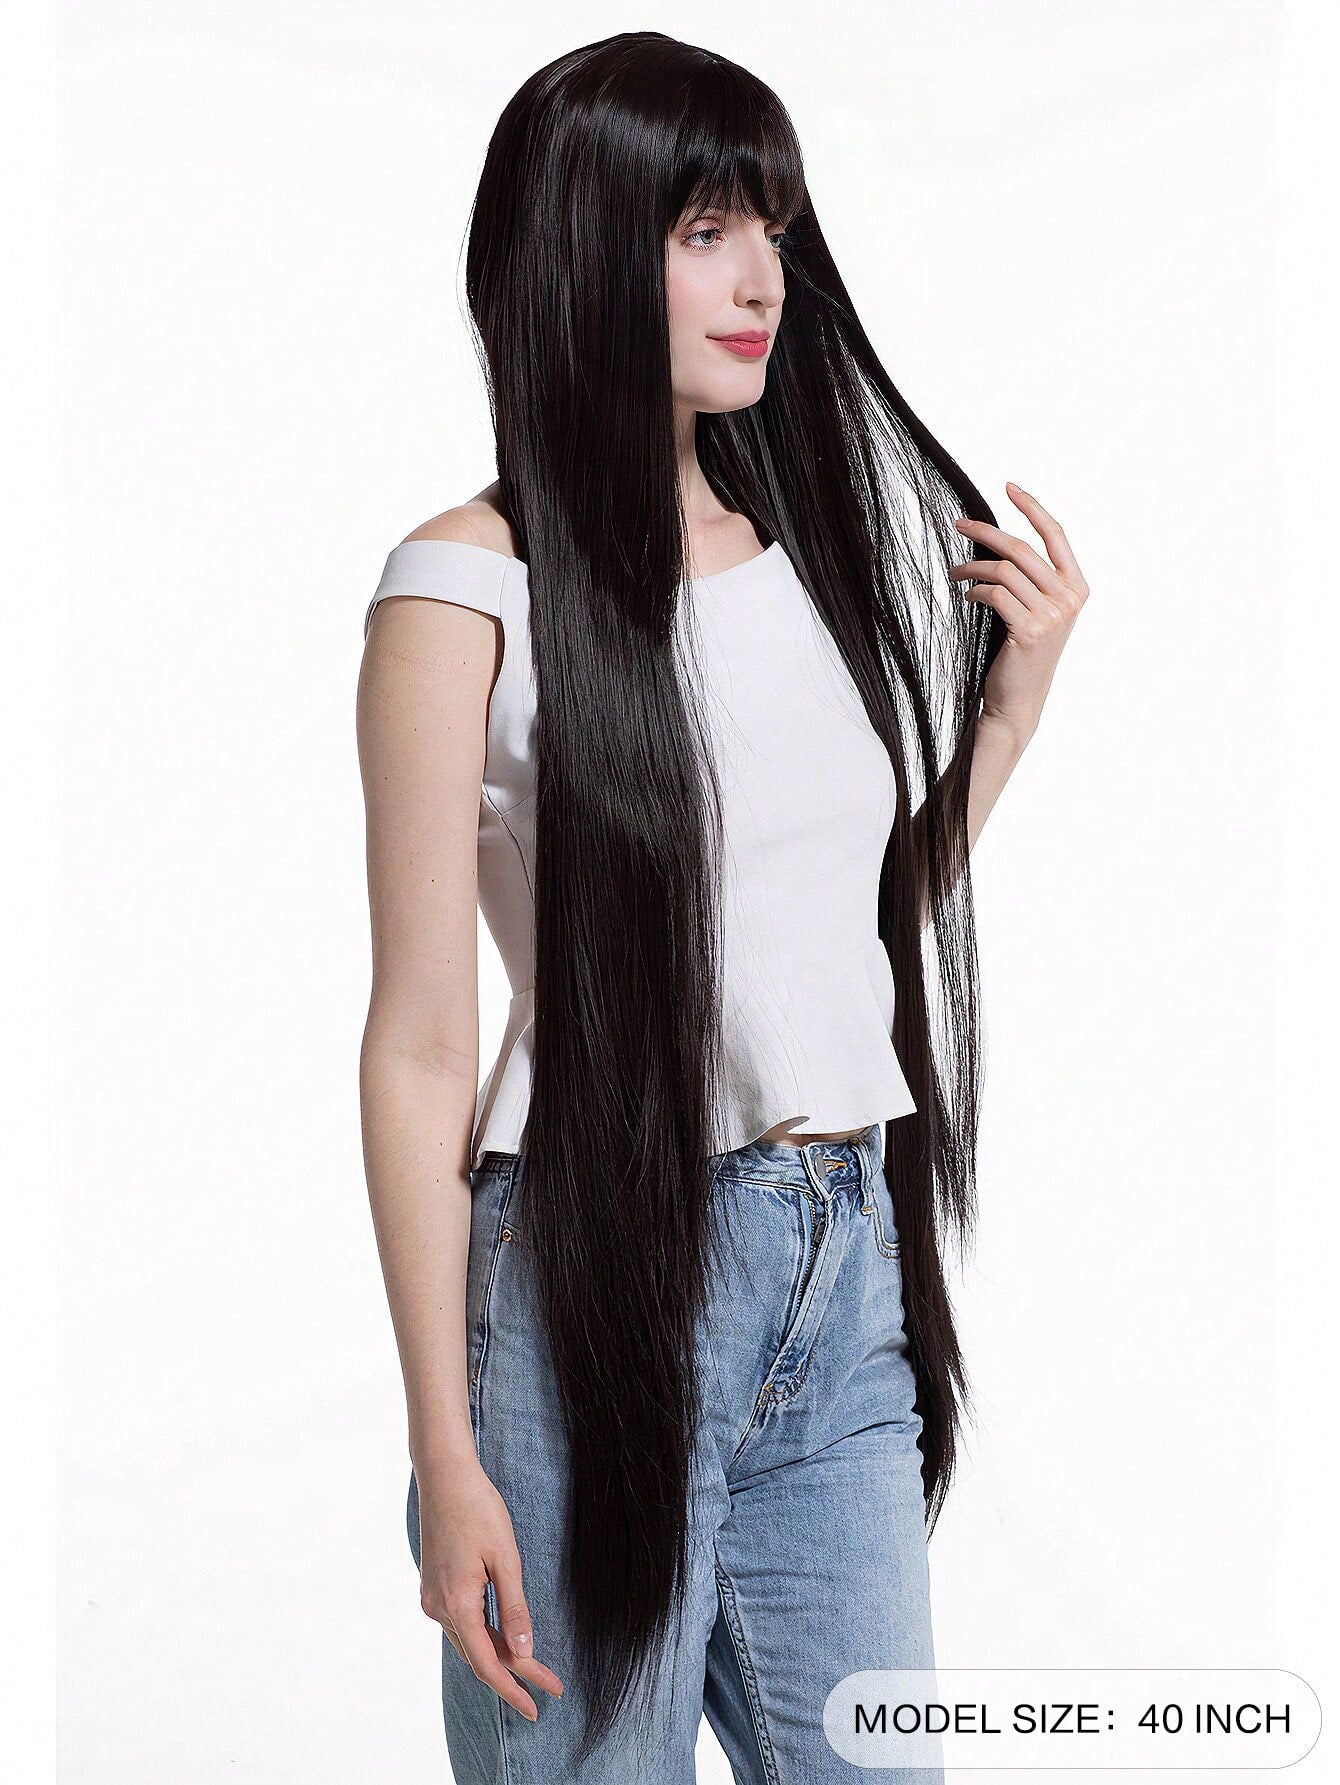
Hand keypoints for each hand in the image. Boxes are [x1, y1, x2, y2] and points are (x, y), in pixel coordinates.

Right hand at [415, 1451, 564, 1719]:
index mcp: (457, 1604)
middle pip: (479, 1656)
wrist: (445, 1476)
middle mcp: (438, 1608)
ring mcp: (432, 1598)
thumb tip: (524, 1653)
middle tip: (551, 1687)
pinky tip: (504, 1637)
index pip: (488, 1664)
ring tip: (535, 1667)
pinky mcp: (433, 1587)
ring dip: (500, 1655)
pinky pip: (462, 1623)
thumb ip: (515, 1608)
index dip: (514, 1689)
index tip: (538, 1706)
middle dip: (515, 1675)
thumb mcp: (505, 1558)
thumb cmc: (479, 1509)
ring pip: (470, 1641)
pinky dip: (485, 1635)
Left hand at [947, 482, 1088, 744]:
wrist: (1018, 702)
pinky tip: (966, 597)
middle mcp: (1069, 599)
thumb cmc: (1021, 655)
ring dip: (971, 566)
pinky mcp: (1028, 631)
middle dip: (986, 531)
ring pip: (1003, 570)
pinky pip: (993, 594)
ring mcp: (1052, 616)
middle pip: (1022, 548)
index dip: (1032, 507)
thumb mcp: (1037, 612)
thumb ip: (1031, 580)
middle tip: (958, 523)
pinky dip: (974, 590)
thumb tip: (997, 542)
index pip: (1056, 535)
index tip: (1008, 487)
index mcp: (1077, 588)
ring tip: (954, 572)